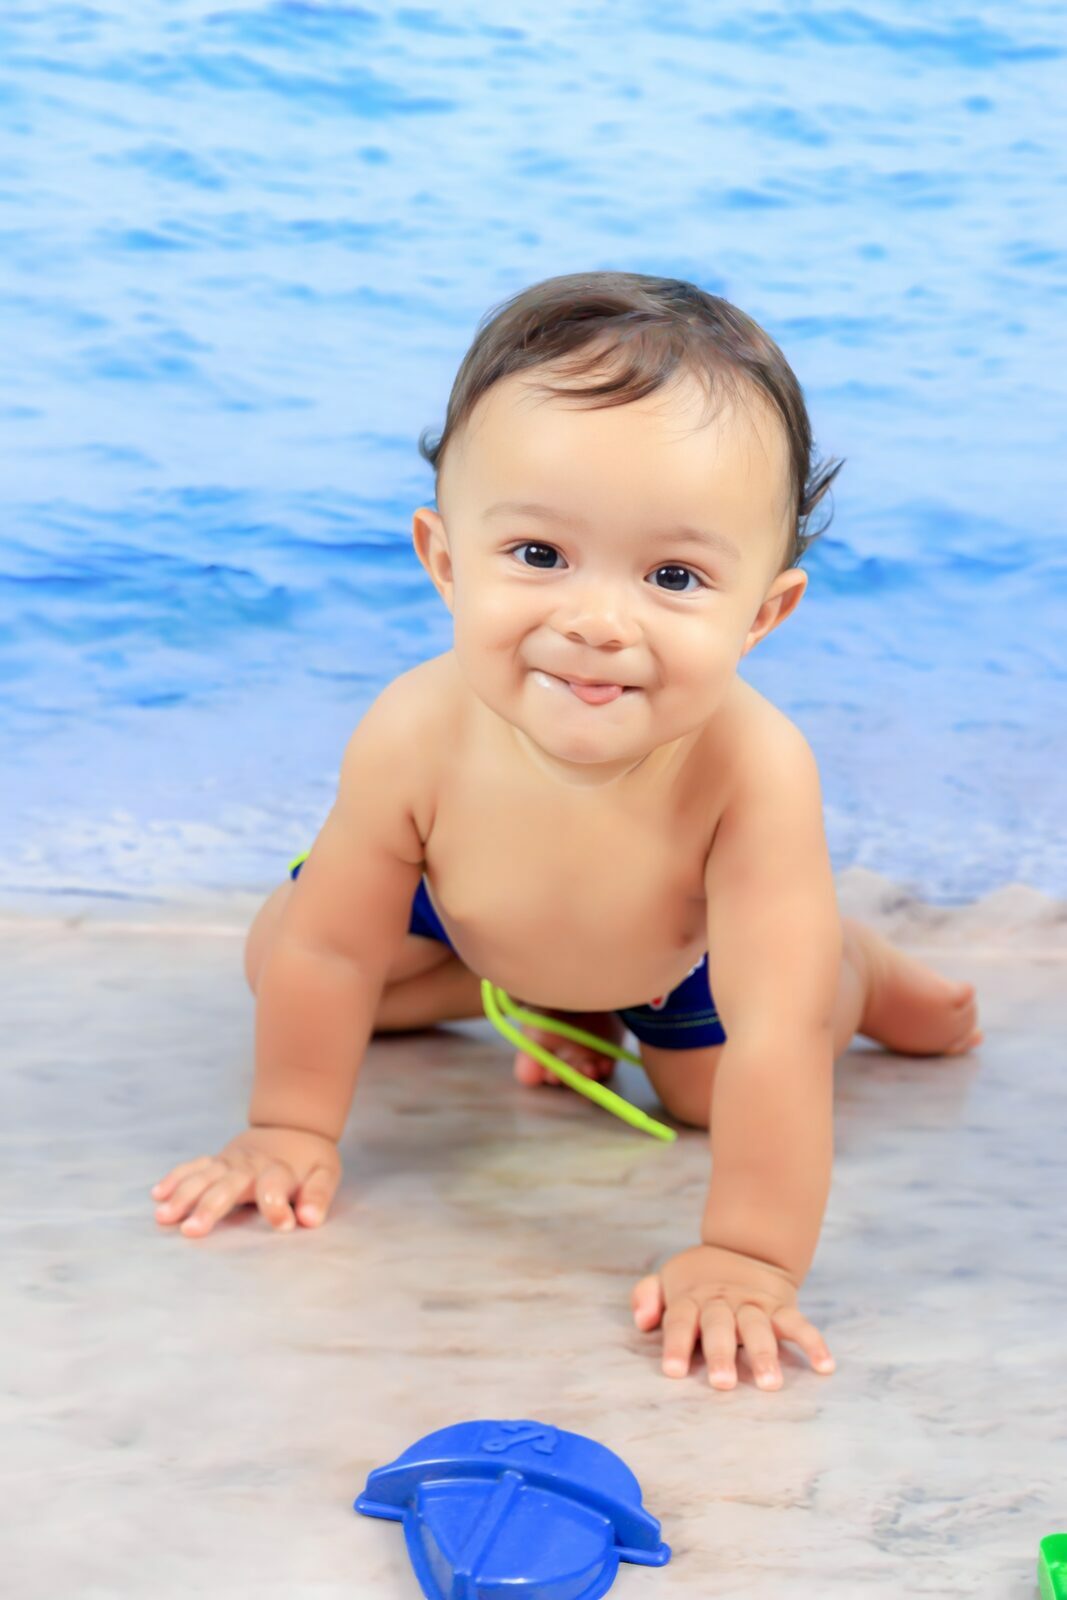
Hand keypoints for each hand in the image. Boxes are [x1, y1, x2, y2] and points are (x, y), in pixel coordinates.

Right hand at [151, 1126, 341, 1237]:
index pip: (276, 1186)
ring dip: (182, 1195)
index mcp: (279, 1170)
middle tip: (191, 1231)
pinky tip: (158, 1194)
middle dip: (209, 1207)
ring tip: (164, 1216)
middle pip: (228, 1185)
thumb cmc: (309, 1160)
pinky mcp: (216, 1161)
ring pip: (203, 1176)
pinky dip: (175, 1178)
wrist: (291, 1125)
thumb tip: (310, 1219)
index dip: (278, 1205)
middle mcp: (250, 1166)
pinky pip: (192, 1167)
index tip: (282, 1226)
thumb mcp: (325, 1174)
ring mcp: (229, 1162)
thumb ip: (318, 1195)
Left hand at [631, 1243, 835, 1389]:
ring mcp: (754, 1304)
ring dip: (765, 1354)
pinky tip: (824, 1366)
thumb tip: (642, 1320)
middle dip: (722, 1354)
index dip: (675, 1345)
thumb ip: (647, 1296)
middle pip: (720, 1327)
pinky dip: (813, 1342)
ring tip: (770, 1384)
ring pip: (759, 1328)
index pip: (680, 1321)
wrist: (745, 1246)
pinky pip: (798, 1323)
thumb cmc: (699, 1280)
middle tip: (722, 1384)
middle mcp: (723, 1302)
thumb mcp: (667, 1278)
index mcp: (692, 1299)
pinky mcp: (781, 1307)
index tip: (673, 1372)